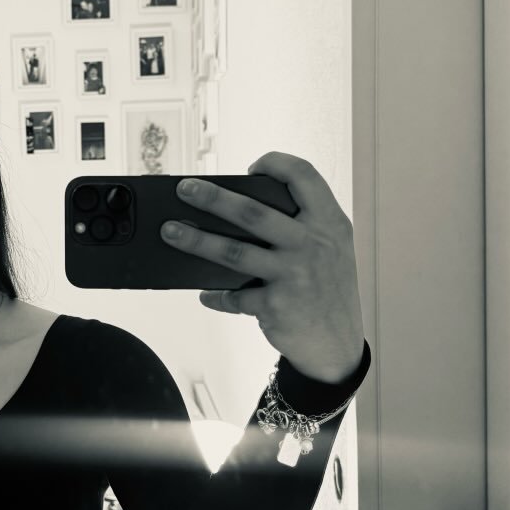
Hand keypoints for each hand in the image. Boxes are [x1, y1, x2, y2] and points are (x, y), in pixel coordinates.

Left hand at [160, 151, 364, 383]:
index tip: (252, 167)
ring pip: (233, 251)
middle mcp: (312, 245)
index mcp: (329, 222)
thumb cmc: (328, 289)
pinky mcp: (276, 306)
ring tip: (170, 231)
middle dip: (212, 197)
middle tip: (184, 188)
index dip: (276, 164)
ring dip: (196, 240)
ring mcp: (293, 275)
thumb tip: (238, 211)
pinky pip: (234, 296)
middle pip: (252, 212)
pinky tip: (206, 294)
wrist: (339, 346)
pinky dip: (216, 295)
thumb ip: (302, 226)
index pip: (304, 176)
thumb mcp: (332, 249)